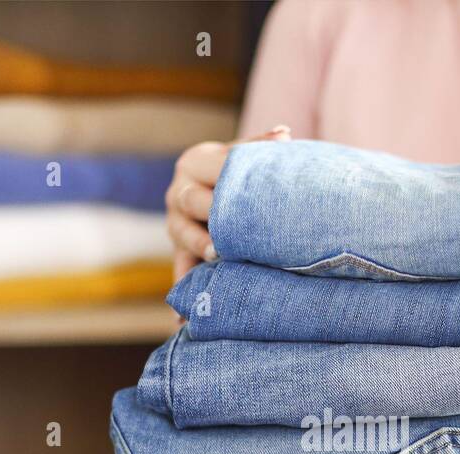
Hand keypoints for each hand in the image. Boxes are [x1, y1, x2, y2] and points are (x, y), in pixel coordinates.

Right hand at [165, 125, 291, 281]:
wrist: (207, 189)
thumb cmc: (233, 171)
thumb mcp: (242, 155)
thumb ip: (260, 146)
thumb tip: (285, 134)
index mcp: (194, 162)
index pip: (214, 166)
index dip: (232, 174)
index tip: (253, 183)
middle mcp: (178, 192)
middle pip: (190, 200)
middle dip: (210, 210)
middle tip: (231, 219)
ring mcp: (174, 222)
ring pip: (181, 234)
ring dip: (198, 244)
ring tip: (216, 254)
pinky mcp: (178, 249)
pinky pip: (180, 268)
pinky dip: (185, 285)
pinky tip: (183, 314)